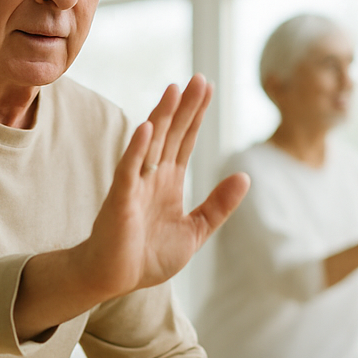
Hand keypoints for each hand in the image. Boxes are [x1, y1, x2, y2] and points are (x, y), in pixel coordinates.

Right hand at [83, 77, 248, 298]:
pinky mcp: (120, 200)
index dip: (197, 115)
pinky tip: (147, 127)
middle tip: (200, 78)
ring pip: (151, 144)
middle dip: (185, 107)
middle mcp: (152, 177)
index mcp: (169, 183)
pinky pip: (129, 170)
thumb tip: (245, 177)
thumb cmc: (146, 258)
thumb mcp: (194, 232)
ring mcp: (135, 186)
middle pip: (171, 134)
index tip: (208, 88)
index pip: (185, 141)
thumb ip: (218, 206)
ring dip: (162, 117)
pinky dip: (137, 149)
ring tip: (175, 89)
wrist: (112, 279)